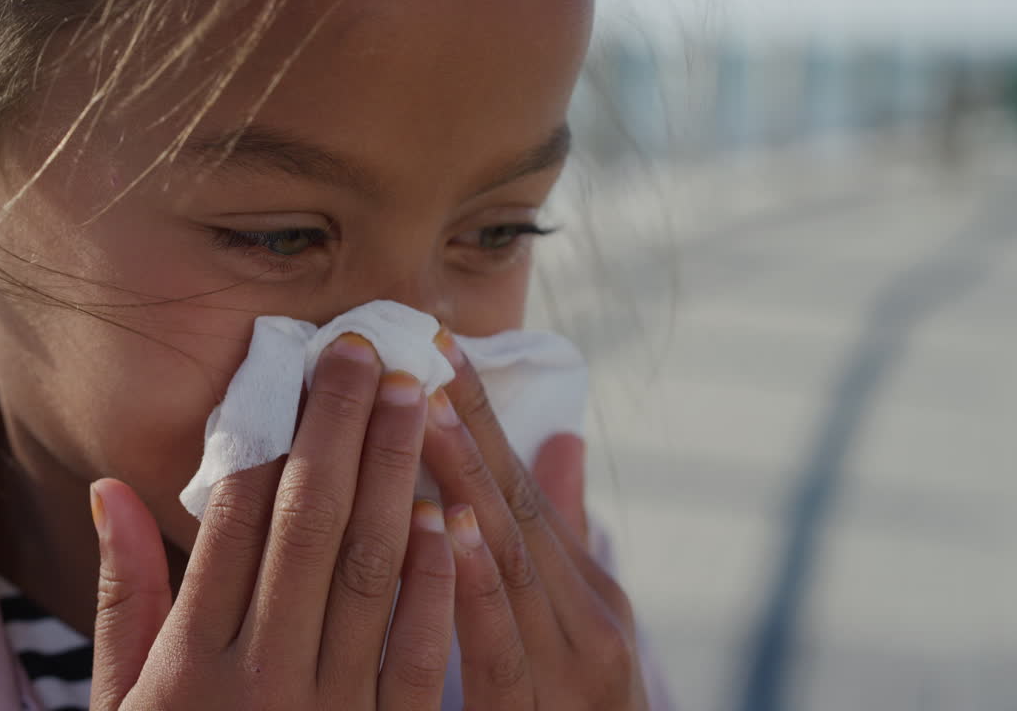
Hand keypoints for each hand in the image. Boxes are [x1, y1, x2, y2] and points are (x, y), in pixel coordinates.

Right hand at [88, 333, 455, 710]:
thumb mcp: (125, 698)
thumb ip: (122, 598)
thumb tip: (109, 488)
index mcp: (187, 662)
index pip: (233, 520)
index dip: (266, 434)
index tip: (294, 366)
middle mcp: (258, 682)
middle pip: (305, 525)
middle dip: (337, 427)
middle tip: (363, 352)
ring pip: (366, 572)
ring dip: (392, 475)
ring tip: (410, 399)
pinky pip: (418, 653)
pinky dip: (432, 579)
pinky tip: (448, 511)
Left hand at [421, 329, 649, 709]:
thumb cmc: (580, 705)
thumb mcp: (580, 621)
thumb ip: (565, 535)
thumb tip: (562, 438)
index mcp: (586, 590)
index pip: (524, 487)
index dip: (484, 415)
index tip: (442, 342)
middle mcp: (590, 618)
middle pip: (520, 510)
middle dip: (472, 430)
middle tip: (427, 353)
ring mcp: (573, 668)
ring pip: (515, 564)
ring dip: (472, 483)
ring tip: (433, 415)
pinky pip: (505, 650)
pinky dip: (480, 586)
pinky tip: (451, 530)